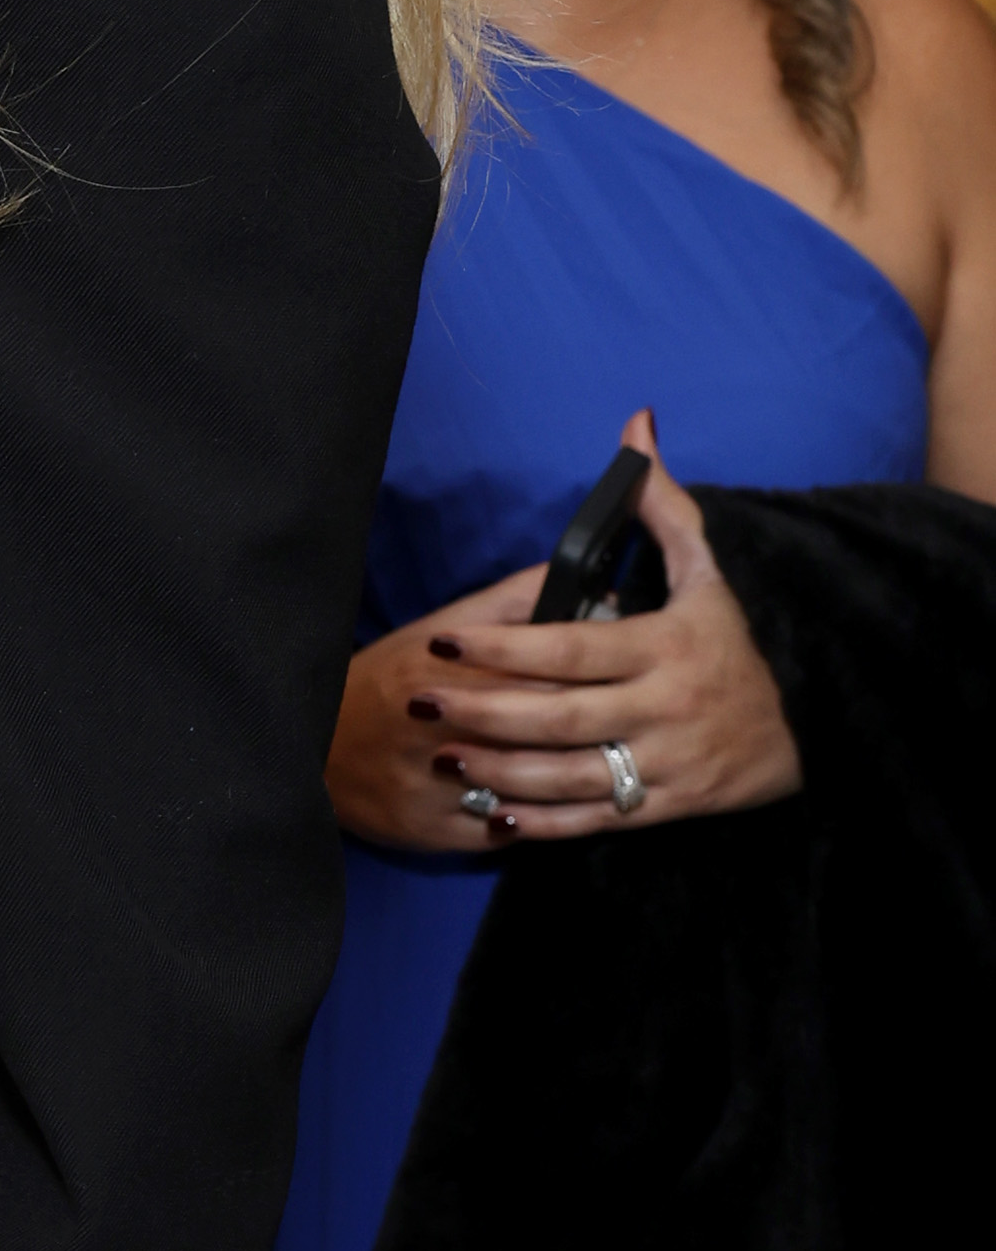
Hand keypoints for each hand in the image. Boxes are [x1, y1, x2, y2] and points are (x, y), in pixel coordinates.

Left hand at [376, 414, 800, 849]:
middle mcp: (663, 707)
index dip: (501, 648)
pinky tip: (498, 816)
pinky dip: (548, 824)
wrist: (828, 716)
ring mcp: (670, 762)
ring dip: (502, 771)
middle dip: (483, 712)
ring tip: (444, 758)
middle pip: (557, 716)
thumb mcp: (715, 568)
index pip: (567, 648)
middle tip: (422, 703)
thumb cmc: (752, 635)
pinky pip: (602, 820)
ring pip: (571, 775)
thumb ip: (664, 504)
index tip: (445, 642)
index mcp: (665, 646)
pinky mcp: (677, 806)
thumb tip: (636, 427)